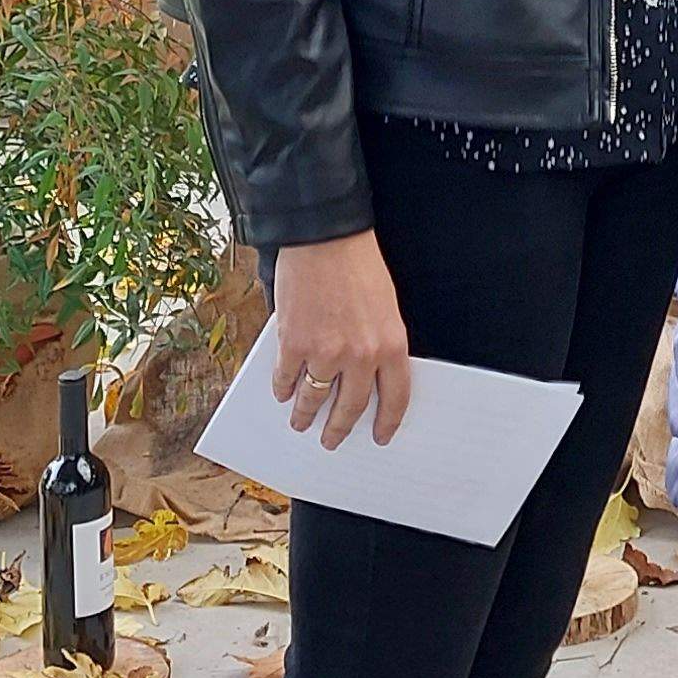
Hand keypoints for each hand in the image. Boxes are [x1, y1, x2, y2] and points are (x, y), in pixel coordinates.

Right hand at [271, 228, 412, 445]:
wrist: (324, 238)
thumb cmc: (358, 266)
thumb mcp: (384, 307)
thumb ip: (377, 343)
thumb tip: (362, 379)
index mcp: (391, 344)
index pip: (395, 397)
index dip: (387, 422)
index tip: (380, 437)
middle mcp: (361, 354)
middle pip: (351, 407)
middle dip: (339, 428)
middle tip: (331, 440)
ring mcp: (326, 352)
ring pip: (314, 398)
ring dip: (305, 415)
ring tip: (300, 423)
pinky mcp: (294, 343)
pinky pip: (286, 379)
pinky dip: (282, 389)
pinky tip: (282, 393)